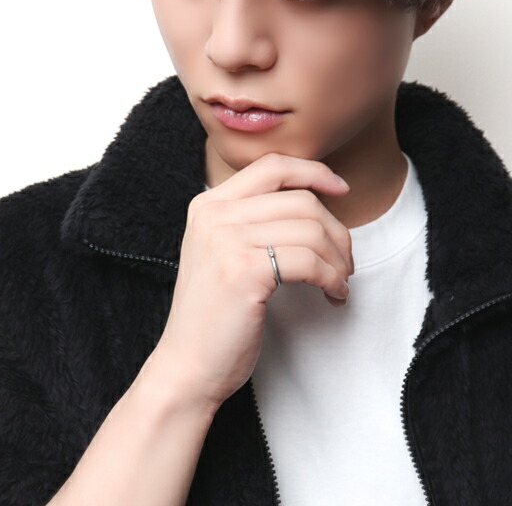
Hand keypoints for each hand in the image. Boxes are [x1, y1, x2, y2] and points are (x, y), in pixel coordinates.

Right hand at [150, 153, 353, 409]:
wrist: (187, 365)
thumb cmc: (214, 315)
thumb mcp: (223, 253)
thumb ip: (253, 222)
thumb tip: (315, 204)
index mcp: (209, 205)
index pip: (272, 166)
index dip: (313, 172)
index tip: (340, 189)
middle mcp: (214, 214)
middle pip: (300, 200)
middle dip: (336, 231)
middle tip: (344, 262)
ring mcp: (226, 240)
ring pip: (310, 229)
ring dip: (337, 259)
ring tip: (338, 281)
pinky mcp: (244, 270)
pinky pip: (309, 260)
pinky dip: (332, 278)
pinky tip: (332, 294)